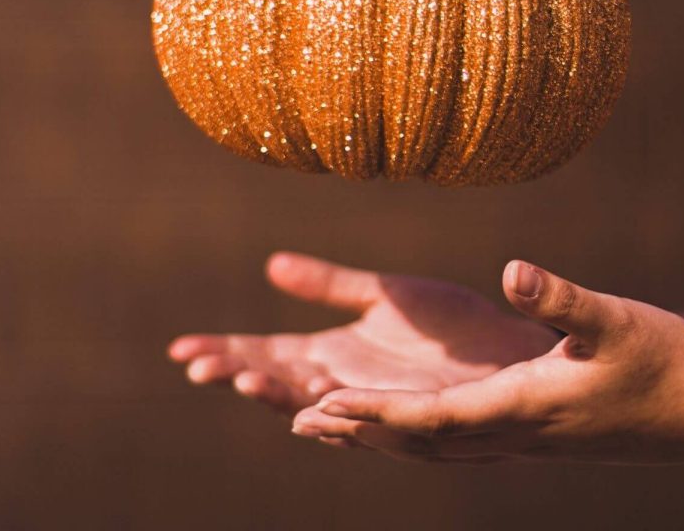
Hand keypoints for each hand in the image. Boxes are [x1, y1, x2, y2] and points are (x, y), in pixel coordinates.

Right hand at [168, 253, 559, 418]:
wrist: (504, 347)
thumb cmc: (445, 326)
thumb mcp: (381, 293)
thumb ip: (329, 283)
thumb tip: (270, 265)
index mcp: (332, 352)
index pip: (265, 354)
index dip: (225, 351)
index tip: (179, 349)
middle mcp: (344, 382)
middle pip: (277, 380)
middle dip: (236, 373)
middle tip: (197, 367)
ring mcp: (371, 400)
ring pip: (311, 402)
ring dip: (275, 395)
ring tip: (241, 380)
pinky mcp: (406, 412)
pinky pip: (362, 419)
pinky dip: (332, 418)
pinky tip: (307, 412)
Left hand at [289, 261, 683, 463]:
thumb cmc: (661, 360)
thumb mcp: (613, 318)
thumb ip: (560, 297)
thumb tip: (511, 270)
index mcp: (523, 407)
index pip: (432, 418)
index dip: (374, 413)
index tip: (322, 403)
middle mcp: (514, 433)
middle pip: (420, 439)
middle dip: (358, 430)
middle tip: (297, 416)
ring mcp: (525, 438)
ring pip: (437, 443)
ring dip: (381, 435)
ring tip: (334, 422)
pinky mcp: (537, 431)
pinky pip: (461, 436)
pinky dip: (418, 431)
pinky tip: (410, 420)